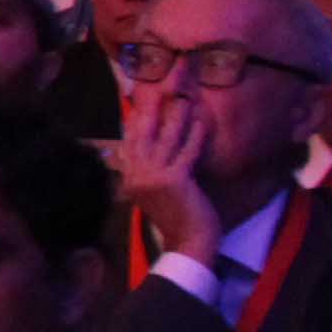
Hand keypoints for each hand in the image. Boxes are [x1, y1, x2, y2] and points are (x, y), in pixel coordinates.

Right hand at [107, 85, 220, 260]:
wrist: (186, 244)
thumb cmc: (175, 219)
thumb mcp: (154, 194)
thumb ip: (147, 174)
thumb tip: (144, 152)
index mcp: (129, 178)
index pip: (130, 141)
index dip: (137, 119)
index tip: (142, 99)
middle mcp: (136, 175)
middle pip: (143, 134)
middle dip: (151, 109)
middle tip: (159, 87)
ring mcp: (153, 177)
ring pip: (165, 139)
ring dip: (175, 116)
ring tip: (184, 99)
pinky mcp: (174, 180)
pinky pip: (185, 152)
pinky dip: (195, 136)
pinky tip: (201, 122)